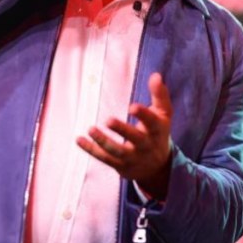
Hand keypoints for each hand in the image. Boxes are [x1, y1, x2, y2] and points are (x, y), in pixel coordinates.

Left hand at [77, 73, 172, 198]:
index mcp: (157, 130)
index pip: (152, 122)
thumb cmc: (158, 132)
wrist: (157, 167)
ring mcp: (132, 157)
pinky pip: (104, 158)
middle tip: (109, 120)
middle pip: (135, 139)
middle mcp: (146, 145)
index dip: (143, 115)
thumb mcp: (163, 115)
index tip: (132, 107)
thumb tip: (156, 75)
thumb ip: (160, 95)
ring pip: (117, 151)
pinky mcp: (120, 165)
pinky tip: (79, 139)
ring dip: (103, 141)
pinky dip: (91, 149)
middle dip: (122, 130)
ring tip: (91, 129)